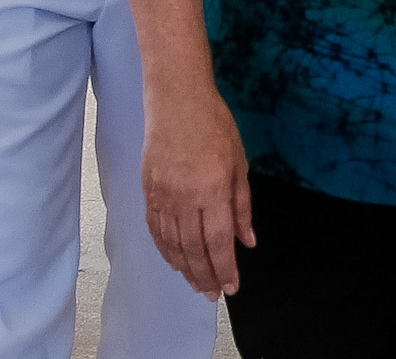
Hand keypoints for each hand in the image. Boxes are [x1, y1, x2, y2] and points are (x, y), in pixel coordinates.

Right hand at [143, 86, 254, 298]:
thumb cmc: (214, 126)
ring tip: (196, 283)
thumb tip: (247, 241)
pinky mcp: (148, 191)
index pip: (219, 242)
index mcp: (213, 190)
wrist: (177, 100)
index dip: (225, 269)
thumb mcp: (239, 164)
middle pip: (194, 249)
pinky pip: (155, 230)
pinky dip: (165, 250)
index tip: (231, 288)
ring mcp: (163, 196)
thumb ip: (242, 207)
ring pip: (173, 244)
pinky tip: (174, 261)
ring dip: (185, 268)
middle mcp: (185, 198)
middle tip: (212, 294)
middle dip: (205, 276)